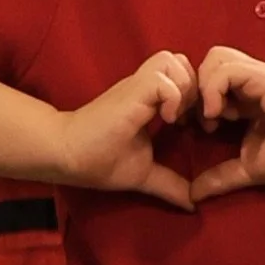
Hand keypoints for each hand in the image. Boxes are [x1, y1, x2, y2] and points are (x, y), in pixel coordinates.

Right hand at [58, 51, 197, 209]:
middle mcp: (145, 88)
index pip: (184, 76)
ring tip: (178, 117)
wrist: (66, 155)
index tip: (198, 126)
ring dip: (183, 87)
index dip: (198, 96)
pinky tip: (166, 121)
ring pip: (173, 60)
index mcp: (150, 101)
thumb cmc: (98, 161)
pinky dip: (172, 97)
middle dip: (195, 88)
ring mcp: (137, 87)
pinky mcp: (130, 92)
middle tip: (192, 119)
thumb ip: (170, 183)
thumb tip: (193, 204)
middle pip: (182, 61)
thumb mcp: (144, 173)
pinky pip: (161, 79)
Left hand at [192, 48, 264, 201]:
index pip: (212, 79)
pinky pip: (225, 69)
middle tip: (204, 118)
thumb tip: (194, 195)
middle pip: (211, 60)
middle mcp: (250, 81)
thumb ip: (221, 177)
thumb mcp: (248, 167)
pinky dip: (213, 89)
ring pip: (215, 57)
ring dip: (206, 85)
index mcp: (247, 97)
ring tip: (214, 116)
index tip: (202, 128)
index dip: (200, 99)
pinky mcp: (261, 76)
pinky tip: (219, 115)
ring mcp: (256, 76)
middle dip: (199, 86)